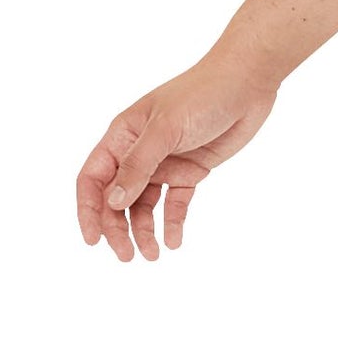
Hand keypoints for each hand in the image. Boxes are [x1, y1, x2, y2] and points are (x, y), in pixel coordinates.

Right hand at [74, 53, 277, 260]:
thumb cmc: (203, 93)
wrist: (249, 81)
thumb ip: (139, 165)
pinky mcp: (191, 170)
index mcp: (123, 135)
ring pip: (145, 205)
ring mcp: (165, 162)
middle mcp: (139, 151)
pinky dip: (172, 222)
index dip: (88, 210)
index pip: (93, 178)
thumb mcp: (166, 128)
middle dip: (118, 228)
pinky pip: (175, 203)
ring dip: (144, 231)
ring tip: (153, 255)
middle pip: (117, 198)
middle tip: (127, 255)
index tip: (93, 240)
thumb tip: (112, 202)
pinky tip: (174, 241)